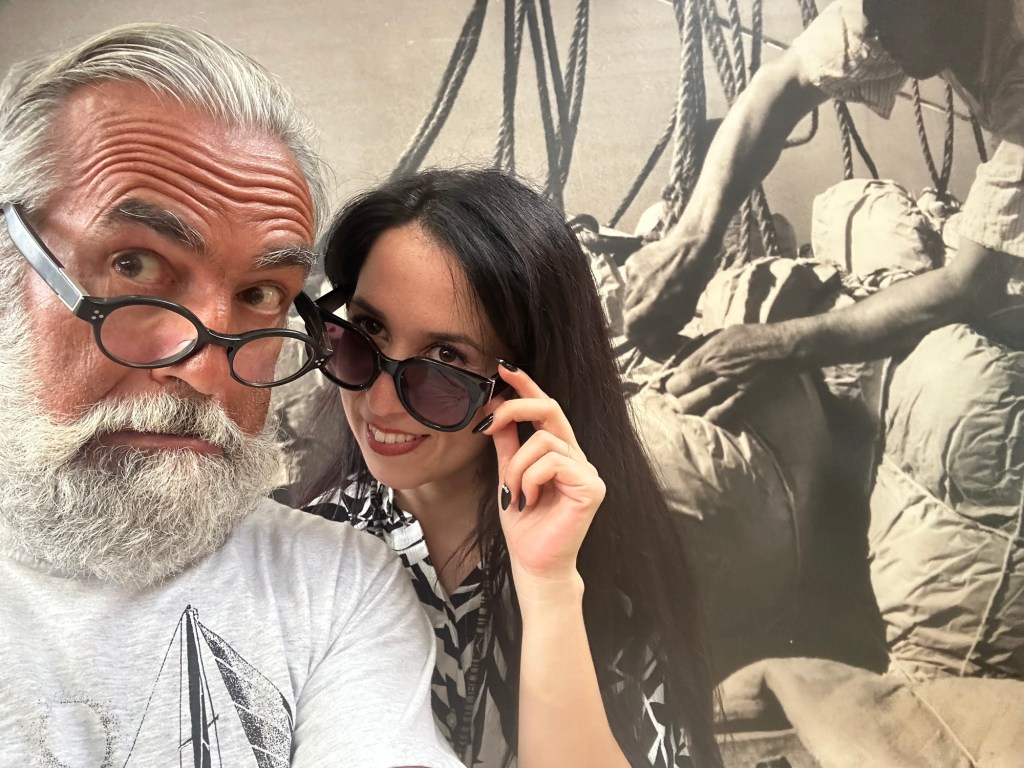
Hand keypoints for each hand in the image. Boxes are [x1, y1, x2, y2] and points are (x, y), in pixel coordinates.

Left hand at [479, 363, 605, 592]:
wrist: (534, 563)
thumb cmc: (524, 524)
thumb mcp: (507, 474)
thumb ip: (506, 443)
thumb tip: (494, 409)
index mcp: (558, 451)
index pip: (545, 408)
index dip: (526, 384)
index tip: (502, 368)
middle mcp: (576, 456)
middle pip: (551, 409)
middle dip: (517, 406)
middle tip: (489, 421)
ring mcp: (587, 470)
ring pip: (543, 441)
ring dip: (516, 466)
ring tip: (514, 493)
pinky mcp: (592, 487)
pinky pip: (552, 462)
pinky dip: (531, 479)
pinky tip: (529, 500)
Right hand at [622, 233, 716, 356]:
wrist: (691, 247)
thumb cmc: (692, 282)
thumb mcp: (684, 311)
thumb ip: (666, 328)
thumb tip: (650, 340)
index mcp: (653, 303)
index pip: (630, 324)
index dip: (632, 332)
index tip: (637, 334)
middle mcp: (639, 289)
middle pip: (626, 311)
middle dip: (634, 316)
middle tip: (645, 315)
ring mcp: (633, 274)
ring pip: (626, 295)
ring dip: (635, 300)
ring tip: (649, 295)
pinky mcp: (632, 262)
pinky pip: (628, 280)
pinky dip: (635, 284)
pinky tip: (649, 280)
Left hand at [663, 323, 793, 422]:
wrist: (786, 348)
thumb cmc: (755, 337)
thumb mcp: (726, 334)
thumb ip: (706, 349)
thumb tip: (687, 361)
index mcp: (711, 352)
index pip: (681, 373)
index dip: (672, 383)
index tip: (673, 386)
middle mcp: (718, 370)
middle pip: (685, 392)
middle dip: (677, 399)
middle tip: (677, 401)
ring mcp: (732, 387)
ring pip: (701, 407)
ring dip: (691, 411)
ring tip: (688, 412)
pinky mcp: (746, 399)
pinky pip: (723, 415)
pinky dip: (711, 419)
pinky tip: (706, 419)